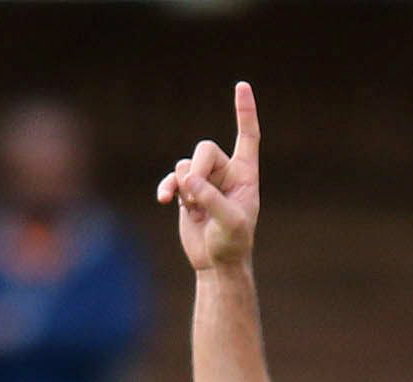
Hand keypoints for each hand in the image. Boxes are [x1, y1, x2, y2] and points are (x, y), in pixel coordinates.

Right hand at [157, 81, 260, 271]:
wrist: (217, 265)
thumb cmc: (232, 245)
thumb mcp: (229, 224)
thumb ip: (211, 199)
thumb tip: (188, 179)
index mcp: (246, 175)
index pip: (247, 137)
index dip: (245, 112)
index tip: (242, 86)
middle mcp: (226, 173)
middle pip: (204, 149)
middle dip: (197, 168)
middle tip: (195, 193)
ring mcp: (205, 181)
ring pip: (185, 164)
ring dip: (184, 185)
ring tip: (192, 208)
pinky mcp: (188, 192)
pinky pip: (173, 178)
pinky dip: (168, 187)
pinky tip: (165, 200)